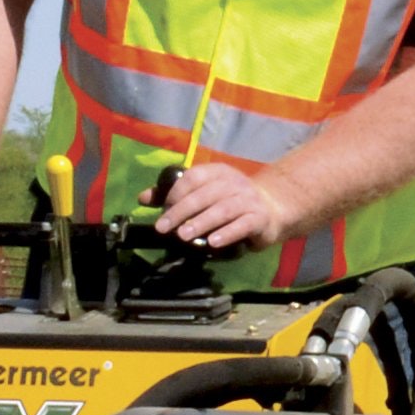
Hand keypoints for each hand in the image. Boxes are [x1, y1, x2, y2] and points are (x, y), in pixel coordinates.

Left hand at [151, 158, 305, 253]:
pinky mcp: (259, 218)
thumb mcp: (204, 194)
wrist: (272, 209)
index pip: (193, 177)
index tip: (162, 210)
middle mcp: (234, 182)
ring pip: (222, 209)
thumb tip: (142, 198)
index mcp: (217, 172)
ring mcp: (248, 200)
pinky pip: (242, 225)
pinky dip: (227, 233)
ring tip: (183, 236)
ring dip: (201, 222)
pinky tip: (213, 242)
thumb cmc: (230, 202)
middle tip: (163, 228)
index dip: (176, 193)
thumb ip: (174, 195)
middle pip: (204, 195)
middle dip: (181, 211)